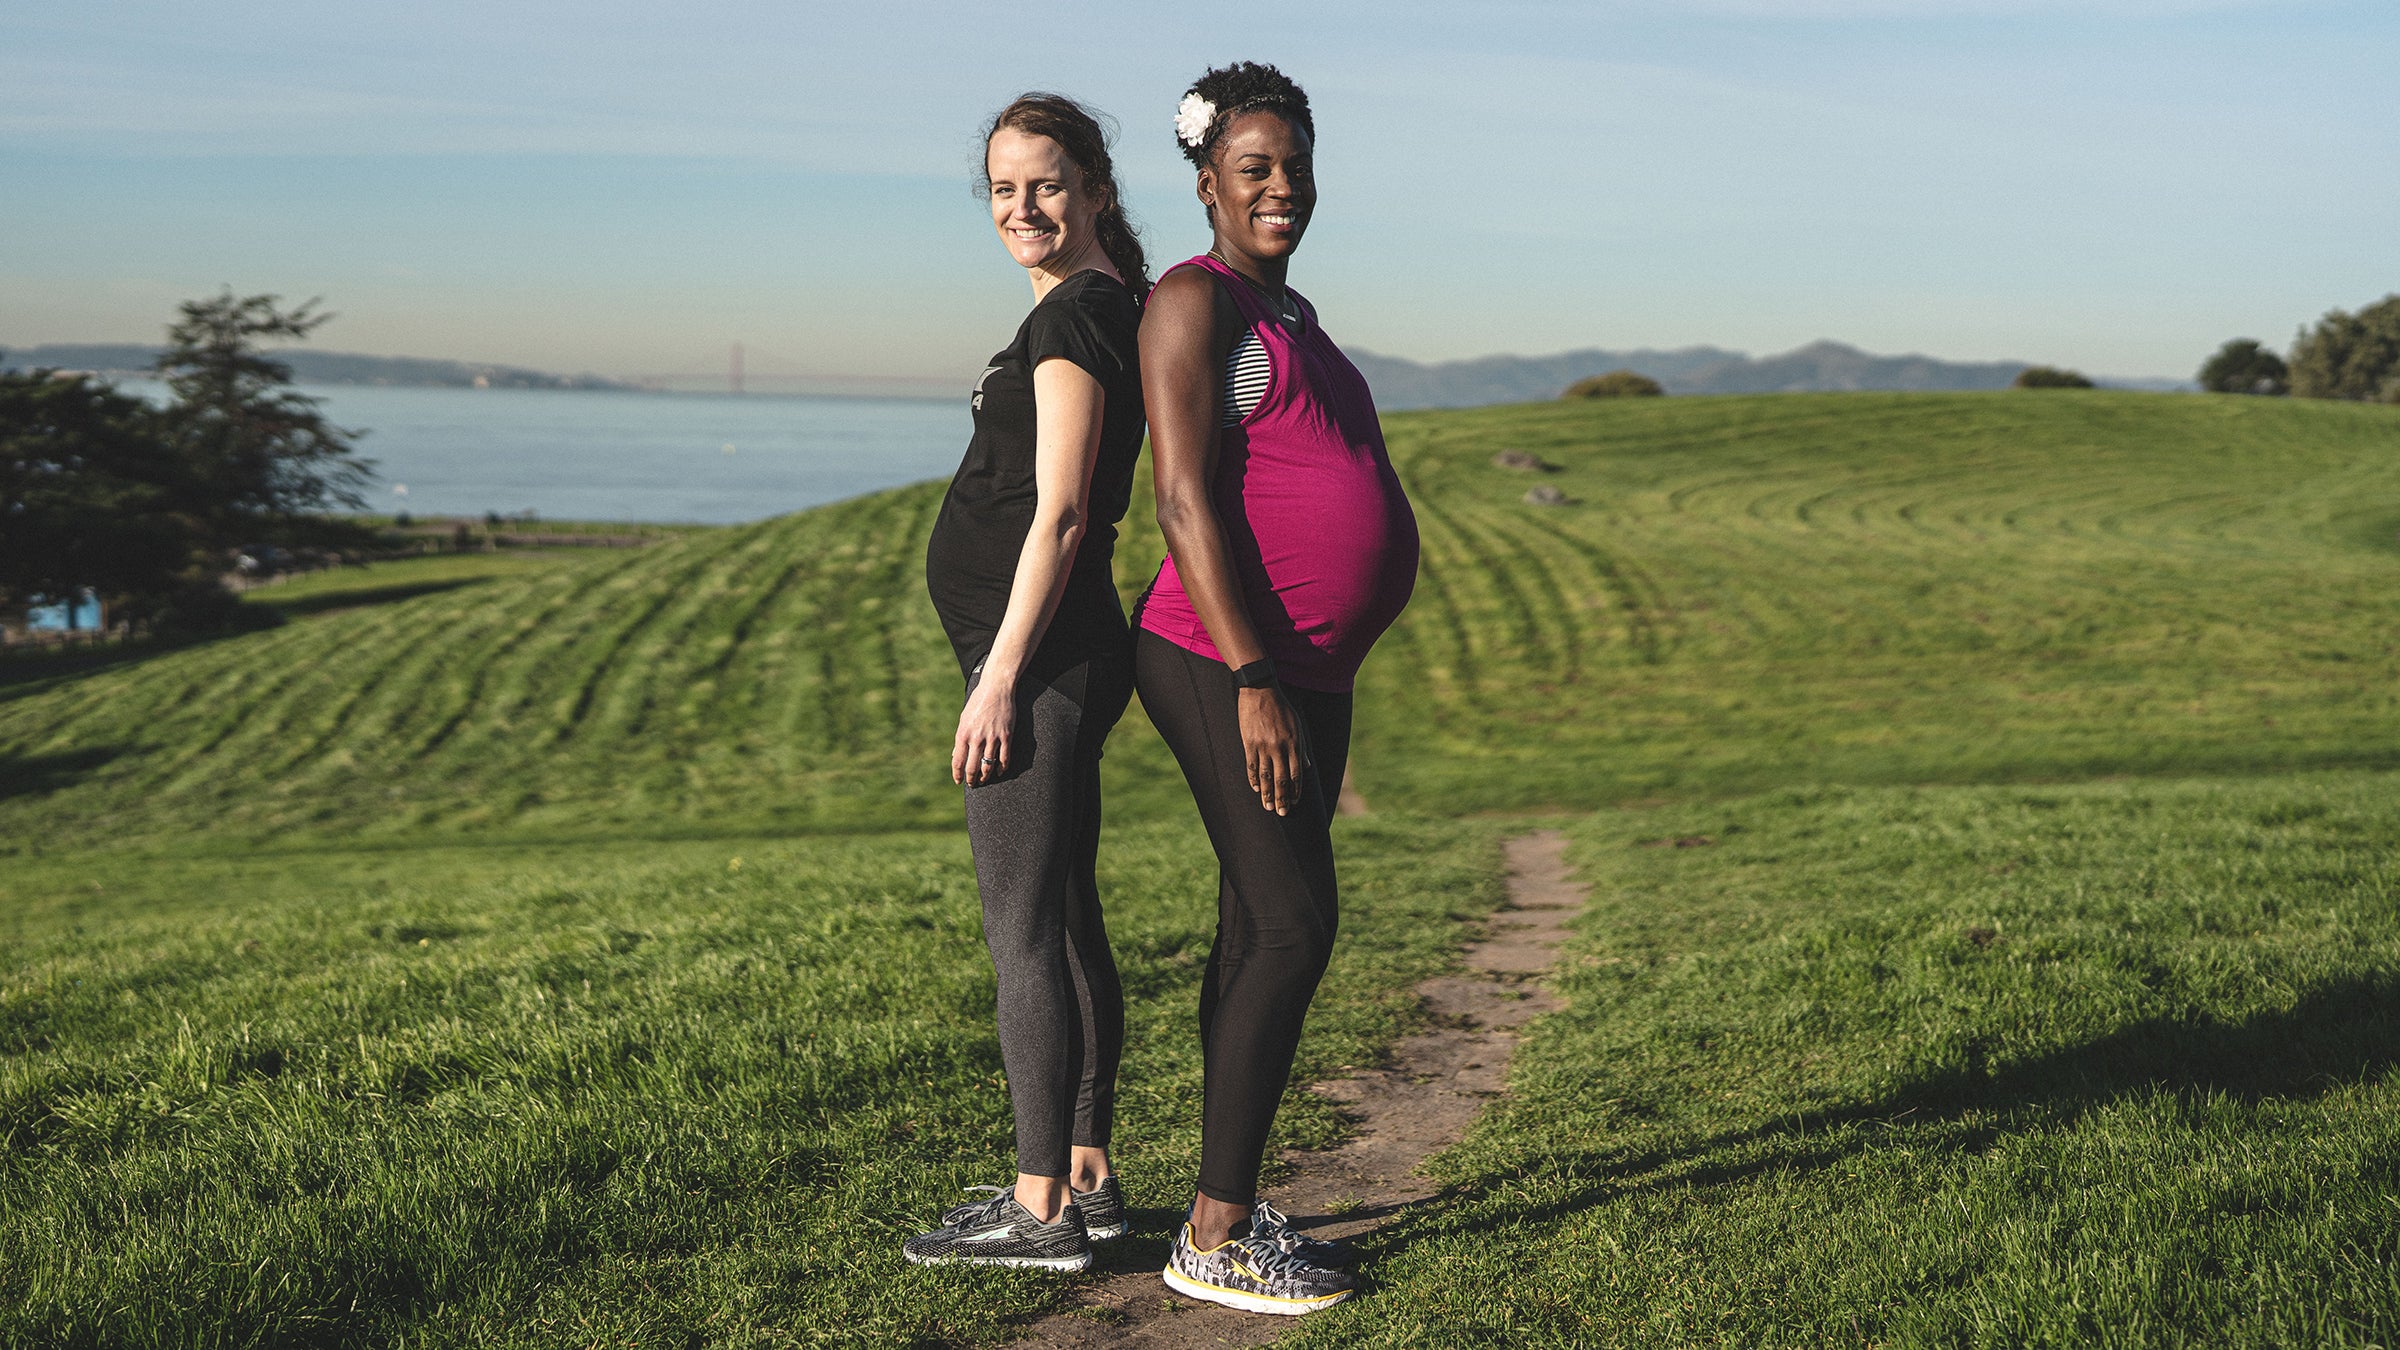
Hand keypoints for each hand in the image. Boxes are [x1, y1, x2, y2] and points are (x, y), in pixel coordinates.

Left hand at [953, 677, 1015, 786]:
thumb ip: (960, 738)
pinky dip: (1002, 768)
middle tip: (973, 784)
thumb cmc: (978, 702)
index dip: (958, 775)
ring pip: (989, 765)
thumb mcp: (964, 719)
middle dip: (972, 779)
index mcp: (963, 734)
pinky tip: (1000, 772)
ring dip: (986, 776)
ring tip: (985, 780)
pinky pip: (1004, 758)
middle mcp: (976, 738)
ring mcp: (992, 738)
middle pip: (973, 767)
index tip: (959, 782)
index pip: (958, 761)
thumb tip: (955, 755)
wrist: (996, 688)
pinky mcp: (1006, 736)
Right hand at [1237, 686, 1305, 815]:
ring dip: (1267, 794)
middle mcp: (1279, 747)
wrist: (1260, 691)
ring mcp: (1263, 746)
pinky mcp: (1249, 743)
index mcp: (1294, 744)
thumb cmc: (1281, 708)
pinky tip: (1255, 789)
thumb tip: (1306, 766)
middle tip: (1282, 813)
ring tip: (1269, 807)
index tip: (1295, 803)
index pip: (1296, 774)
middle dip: (1283, 798)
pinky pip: (1251, 766)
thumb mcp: (1297, 725)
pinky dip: (1253, 780)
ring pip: (1265, 777)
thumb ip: (1302, 747)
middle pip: (1281, 779)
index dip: (1296, 791)